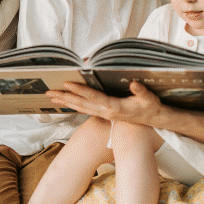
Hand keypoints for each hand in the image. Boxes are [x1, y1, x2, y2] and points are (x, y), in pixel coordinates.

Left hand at [47, 81, 164, 124]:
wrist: (154, 120)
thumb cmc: (150, 107)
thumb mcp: (149, 98)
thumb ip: (141, 91)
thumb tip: (134, 84)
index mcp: (114, 107)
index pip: (93, 97)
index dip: (80, 90)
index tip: (67, 83)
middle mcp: (106, 112)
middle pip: (81, 104)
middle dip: (65, 97)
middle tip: (49, 92)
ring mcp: (104, 114)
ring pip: (81, 108)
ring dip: (66, 102)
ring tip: (51, 97)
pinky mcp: (104, 114)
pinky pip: (85, 109)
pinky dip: (74, 104)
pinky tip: (66, 101)